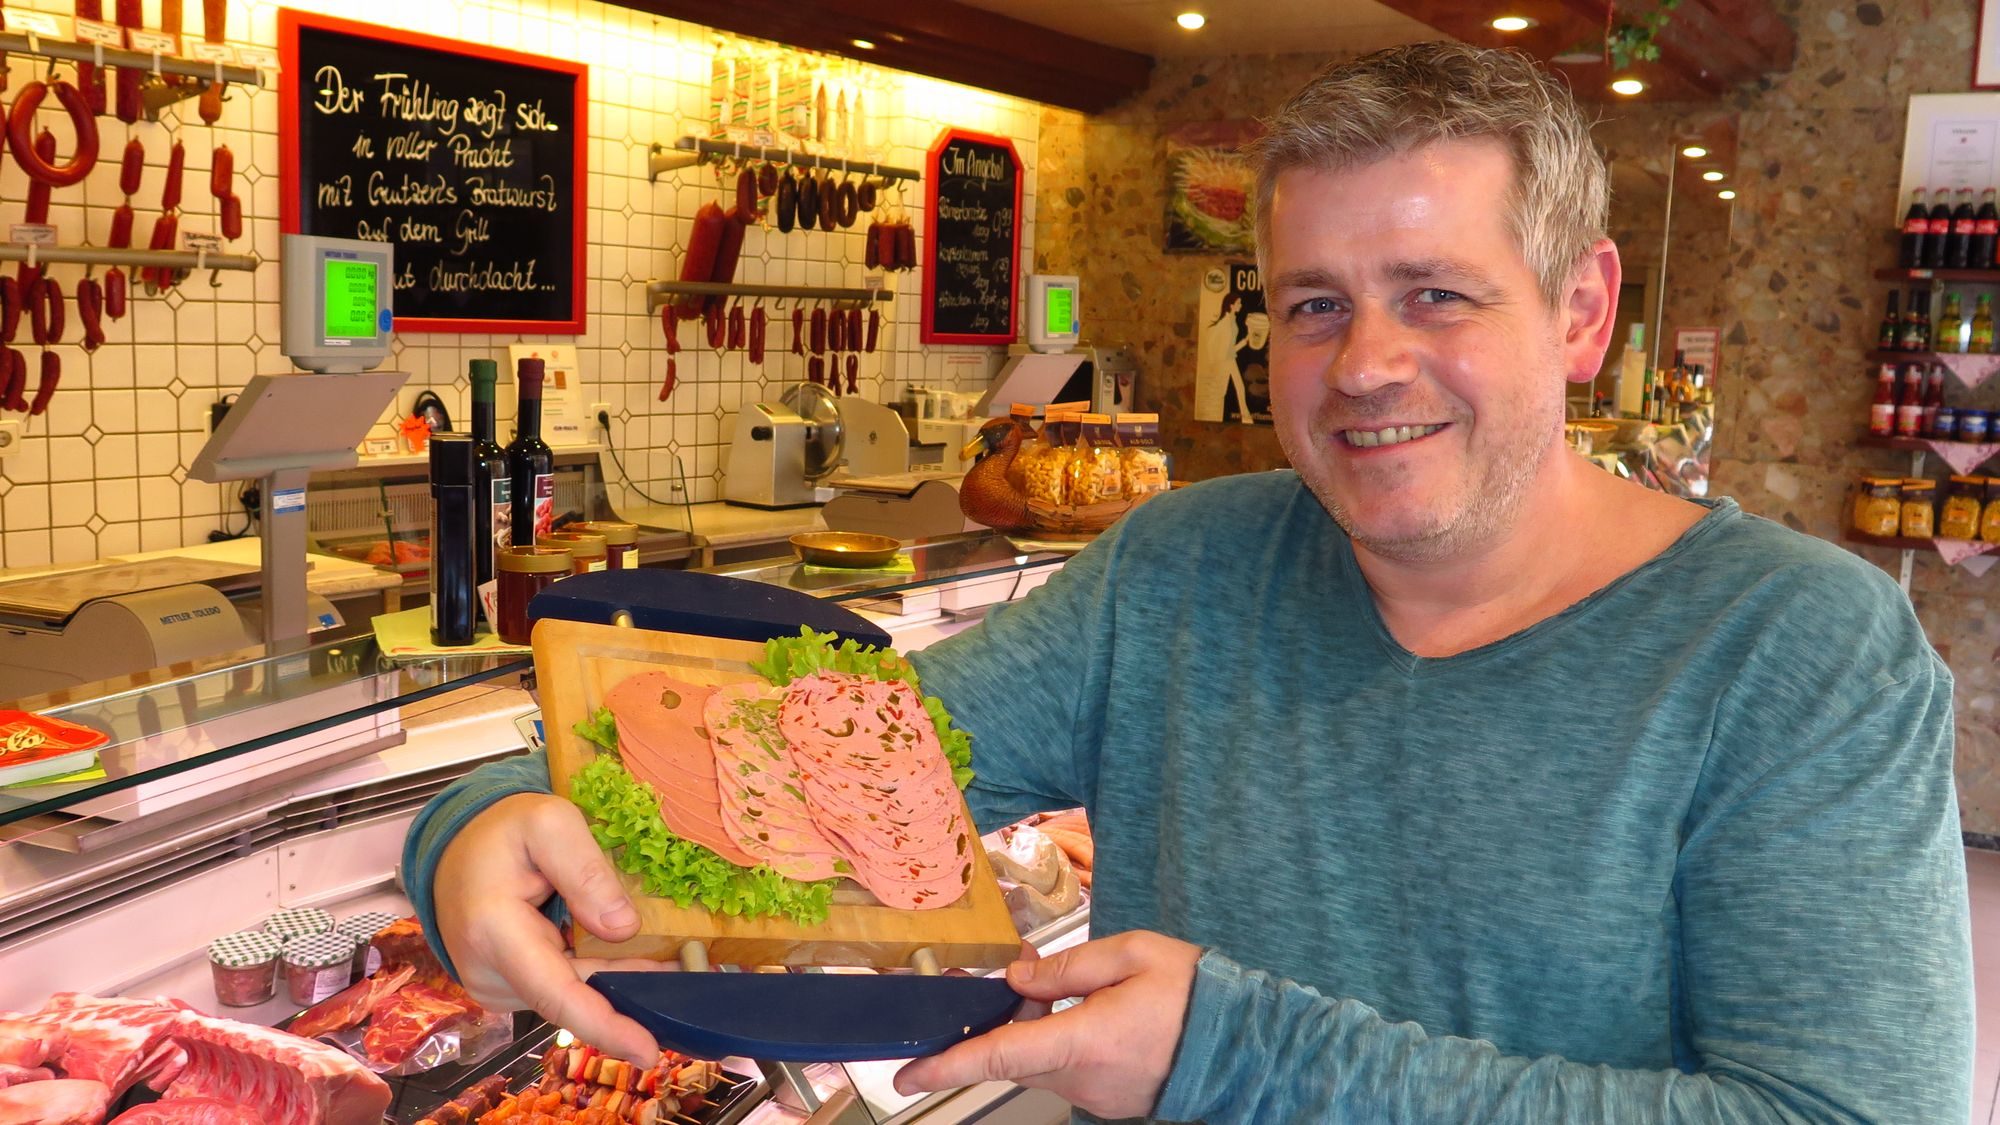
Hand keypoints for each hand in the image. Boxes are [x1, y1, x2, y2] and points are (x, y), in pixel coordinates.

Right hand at [432, 793, 662, 1064]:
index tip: (648, 1050)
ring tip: (676, 964)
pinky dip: (599, 976)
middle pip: (573, 998)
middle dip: (633, 998)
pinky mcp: (508, 986)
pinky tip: (635, 960)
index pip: (555, 993)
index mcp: (495, 931)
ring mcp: (496, 985)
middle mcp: (489, 972)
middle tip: (695, 983)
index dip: (604, 1026)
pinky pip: (562, 986)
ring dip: (620, 984)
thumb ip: (586, 870)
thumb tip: (624, 928)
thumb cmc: (502, 830)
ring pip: (572, 994)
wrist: (455, 846)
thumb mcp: (549, 822)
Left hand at [894, 931, 1201, 1118]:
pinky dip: (1063, 1042)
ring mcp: (1096, 1095)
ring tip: (1076, 993)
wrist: (1249, 1044)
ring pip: (1040, 1062)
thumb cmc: (1196, 993)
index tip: (905, 1076)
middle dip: (1003, 1022)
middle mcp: (1083, 1078)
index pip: (998, 1056)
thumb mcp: (1133, 954)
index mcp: (1085, 1040)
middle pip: (1014, 1055)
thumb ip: (1068, 968)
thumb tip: (1018, 980)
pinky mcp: (1108, 1100)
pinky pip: (1066, 1070)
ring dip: (1038, 1030)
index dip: (946, 1066)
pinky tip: (1092, 1015)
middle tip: (1021, 980)